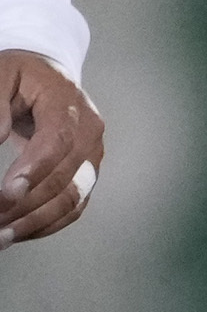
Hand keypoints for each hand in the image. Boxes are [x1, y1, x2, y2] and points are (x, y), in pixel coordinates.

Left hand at [0, 51, 102, 245]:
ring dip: (35, 222)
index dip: (34, 171)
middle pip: (66, 179)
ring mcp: (92, 157)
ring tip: (2, 236)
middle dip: (27, 206)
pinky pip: (73, 207)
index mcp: (68, 104)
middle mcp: (90, 134)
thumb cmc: (19, 75)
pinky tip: (19, 232)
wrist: (46, 74)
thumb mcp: (0, 76)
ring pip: (72, 200)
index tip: (6, 193)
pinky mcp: (87, 175)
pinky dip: (46, 224)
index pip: (58, 143)